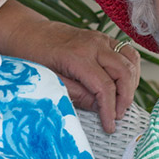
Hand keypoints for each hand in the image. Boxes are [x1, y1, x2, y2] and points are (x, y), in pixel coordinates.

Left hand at [0, 0, 140, 132]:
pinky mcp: (102, 37)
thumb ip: (74, 93)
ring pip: (130, 61)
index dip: (109, 109)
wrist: (27, 31)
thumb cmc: (32, 55)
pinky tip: (123, 83)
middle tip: (117, 116)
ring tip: (121, 102)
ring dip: (131, 83)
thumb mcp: (47, 79)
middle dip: (125, 98)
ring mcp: (100, 38)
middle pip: (123, 73)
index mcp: (77, 56)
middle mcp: (93, 44)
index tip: (110, 126)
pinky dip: (130, 68)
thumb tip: (98, 107)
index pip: (104, 87)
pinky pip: (126, 52)